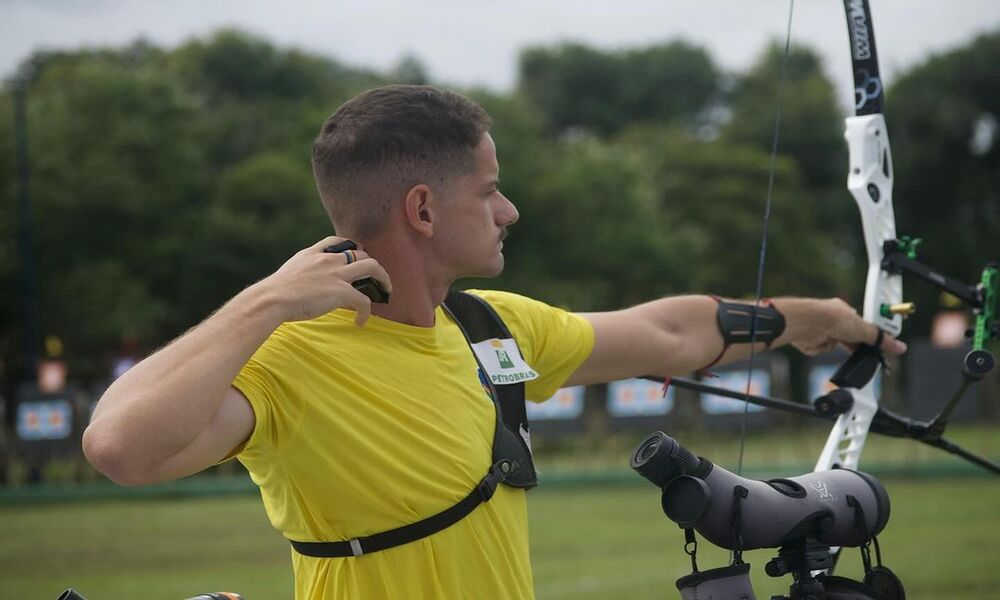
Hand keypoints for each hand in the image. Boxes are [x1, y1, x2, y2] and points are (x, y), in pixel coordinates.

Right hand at [256, 236, 392, 325]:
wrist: (271, 299)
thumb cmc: (271, 294)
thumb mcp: (286, 275)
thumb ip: (297, 276)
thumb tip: (295, 290)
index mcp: (312, 254)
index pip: (335, 241)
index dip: (349, 246)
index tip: (356, 253)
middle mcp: (328, 260)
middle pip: (360, 253)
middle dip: (370, 264)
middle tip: (375, 277)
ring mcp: (337, 274)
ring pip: (372, 267)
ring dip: (383, 278)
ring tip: (386, 290)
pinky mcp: (342, 292)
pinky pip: (364, 300)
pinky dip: (366, 312)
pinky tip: (360, 321)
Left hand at [791, 298, 906, 356]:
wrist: (808, 322)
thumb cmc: (831, 316)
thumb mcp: (864, 329)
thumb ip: (881, 340)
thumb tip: (899, 346)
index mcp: (845, 311)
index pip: (863, 324)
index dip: (871, 335)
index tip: (880, 344)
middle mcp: (833, 319)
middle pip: (850, 337)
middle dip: (855, 344)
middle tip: (864, 351)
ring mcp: (821, 329)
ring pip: (835, 345)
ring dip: (835, 345)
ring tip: (835, 341)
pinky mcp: (811, 340)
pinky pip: (821, 349)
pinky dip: (822, 349)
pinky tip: (820, 342)